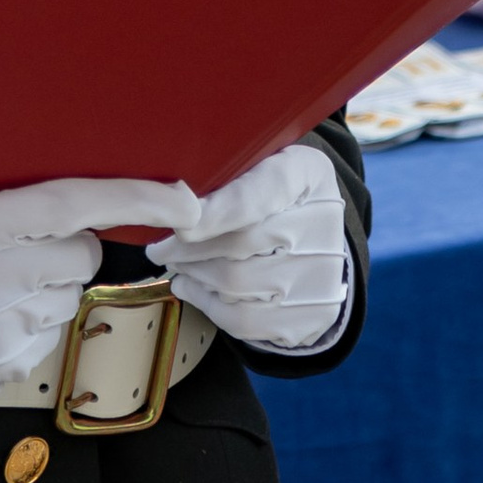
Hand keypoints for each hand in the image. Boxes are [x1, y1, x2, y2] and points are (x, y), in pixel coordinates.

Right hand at [0, 173, 189, 433]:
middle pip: (83, 254)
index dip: (138, 196)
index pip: (78, 202)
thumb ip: (1, 207)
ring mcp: (6, 328)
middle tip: (12, 249)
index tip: (185, 198)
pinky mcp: (6, 367)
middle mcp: (2, 275)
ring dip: (42, 290)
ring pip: (66, 298)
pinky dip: (25, 327)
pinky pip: (46, 337)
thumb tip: (67, 204)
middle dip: (62, 250)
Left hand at [146, 146, 349, 355]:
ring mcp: (320, 275)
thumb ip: (222, 172)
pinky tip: (192, 287)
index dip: (216, 212)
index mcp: (307, 172)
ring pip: (236, 283)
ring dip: (194, 275)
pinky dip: (207, 304)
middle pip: (241, 242)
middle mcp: (322, 224)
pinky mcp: (309, 316)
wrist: (313, 244)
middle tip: (160, 248)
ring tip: (177, 264)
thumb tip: (172, 198)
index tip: (178, 224)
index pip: (263, 192)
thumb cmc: (268, 196)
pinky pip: (243, 319)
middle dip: (188, 249)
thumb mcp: (255, 163)